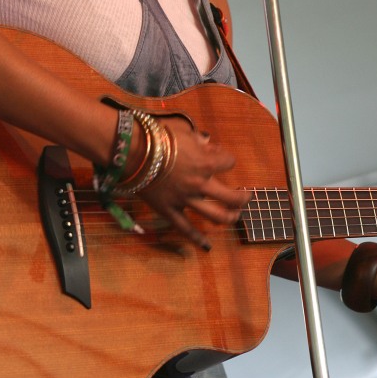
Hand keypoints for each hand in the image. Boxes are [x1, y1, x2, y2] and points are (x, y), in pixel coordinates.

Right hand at [141, 117, 250, 249]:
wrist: (131, 151)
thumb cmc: (157, 137)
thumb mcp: (183, 131)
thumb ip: (199, 140)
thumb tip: (207, 143)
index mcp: (205, 163)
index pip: (229, 162)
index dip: (227, 158)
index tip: (221, 157)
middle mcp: (199, 184)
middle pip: (231, 197)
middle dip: (243, 198)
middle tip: (245, 196)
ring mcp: (185, 200)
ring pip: (216, 216)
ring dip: (229, 217)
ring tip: (234, 215)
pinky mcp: (169, 211)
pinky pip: (185, 228)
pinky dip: (197, 239)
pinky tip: (207, 246)